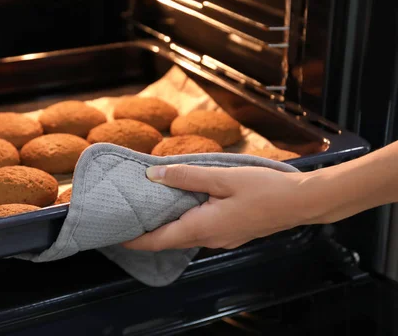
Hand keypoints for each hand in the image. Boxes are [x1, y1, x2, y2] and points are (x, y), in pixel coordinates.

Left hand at [122, 164, 312, 250]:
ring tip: (148, 205)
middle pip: (167, 240)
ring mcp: (221, 238)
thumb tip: (152, 175)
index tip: (114, 234)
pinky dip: (183, 220)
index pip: (157, 241)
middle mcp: (208, 239)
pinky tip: (180, 203)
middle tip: (126, 214)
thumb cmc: (264, 189)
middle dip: (145, 232)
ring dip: (165, 225)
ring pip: (183, 234)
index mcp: (201, 227)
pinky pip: (199, 229)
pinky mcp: (230, 232)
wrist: (301, 202)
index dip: (134, 240)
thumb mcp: (222, 177)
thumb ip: (186, 176)